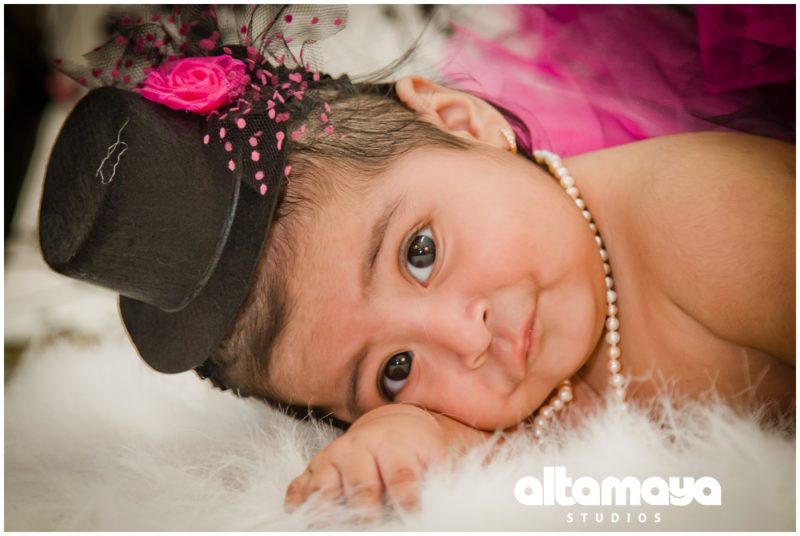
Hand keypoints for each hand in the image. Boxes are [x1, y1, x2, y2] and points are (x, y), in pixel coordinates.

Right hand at [284, 403, 488, 514]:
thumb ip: (472, 477)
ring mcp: (339, 459)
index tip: (416, 518)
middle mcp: (367, 451)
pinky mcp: (318, 468)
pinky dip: (299, 504)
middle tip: (367, 526)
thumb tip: (522, 494)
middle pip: (361, 491)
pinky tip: (297, 519)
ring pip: (327, 490)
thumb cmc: (431, 447)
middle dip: (363, 513)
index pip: (405, 483)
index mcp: (403, 448)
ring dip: (326, 512)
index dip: (409, 503)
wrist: (395, 420)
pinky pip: (301, 487)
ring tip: (325, 528)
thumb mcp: (454, 454)